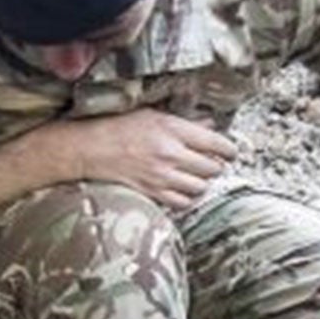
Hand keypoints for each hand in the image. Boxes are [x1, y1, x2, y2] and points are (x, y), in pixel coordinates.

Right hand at [57, 109, 236, 211]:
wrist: (89, 148)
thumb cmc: (118, 127)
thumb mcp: (153, 115)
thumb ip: (184, 123)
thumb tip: (209, 126)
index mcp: (172, 129)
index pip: (217, 144)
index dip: (229, 150)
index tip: (230, 152)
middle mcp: (170, 154)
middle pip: (213, 168)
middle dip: (215, 166)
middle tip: (209, 162)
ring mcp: (162, 176)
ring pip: (201, 188)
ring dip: (202, 183)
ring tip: (194, 176)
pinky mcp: (153, 193)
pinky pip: (183, 203)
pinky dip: (187, 198)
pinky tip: (182, 189)